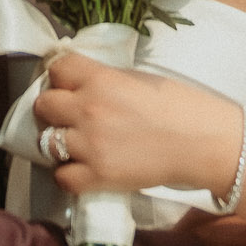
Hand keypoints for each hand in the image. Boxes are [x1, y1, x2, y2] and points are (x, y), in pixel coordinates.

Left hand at [33, 53, 240, 197]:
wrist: (202, 142)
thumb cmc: (179, 105)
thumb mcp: (137, 78)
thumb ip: (104, 79)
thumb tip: (79, 82)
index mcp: (100, 79)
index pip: (56, 68)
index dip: (61, 76)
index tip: (69, 84)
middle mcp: (88, 109)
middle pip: (44, 104)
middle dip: (54, 108)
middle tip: (71, 115)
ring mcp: (90, 145)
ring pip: (46, 141)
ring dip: (59, 141)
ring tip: (76, 143)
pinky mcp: (97, 176)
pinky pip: (61, 176)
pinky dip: (68, 173)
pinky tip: (83, 167)